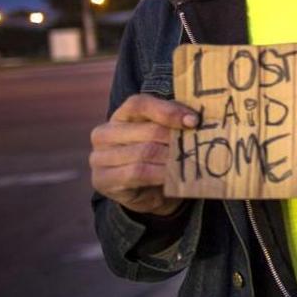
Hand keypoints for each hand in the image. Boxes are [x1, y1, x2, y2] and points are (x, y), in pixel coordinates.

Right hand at [90, 94, 197, 216]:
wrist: (146, 193)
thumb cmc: (158, 157)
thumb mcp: (165, 134)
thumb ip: (175, 121)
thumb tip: (194, 118)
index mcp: (120, 116)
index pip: (140, 104)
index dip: (168, 111)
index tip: (193, 121)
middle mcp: (105, 133)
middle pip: (148, 130)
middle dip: (176, 139)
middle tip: (196, 147)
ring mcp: (100, 157)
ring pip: (144, 153)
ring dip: (171, 158)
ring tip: (189, 162)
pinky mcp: (103, 179)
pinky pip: (137, 173)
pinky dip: (160, 174)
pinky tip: (174, 176)